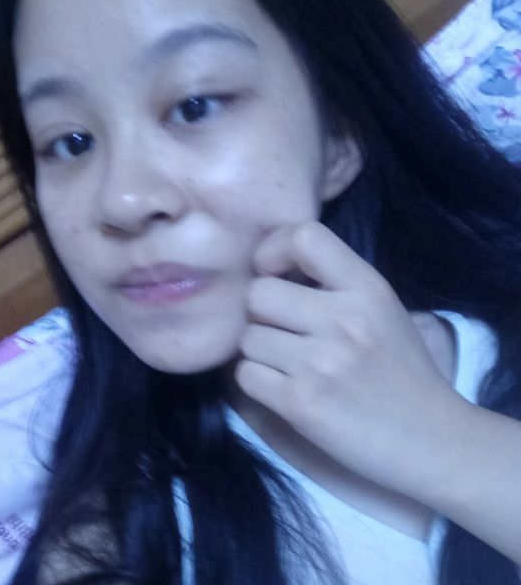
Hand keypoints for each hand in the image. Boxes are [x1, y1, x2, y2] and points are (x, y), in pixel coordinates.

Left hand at [235, 221, 470, 498]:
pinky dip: (257, 382)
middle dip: (261, 314)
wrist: (432, 442)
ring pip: (247, 337)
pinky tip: (283, 389)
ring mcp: (321, 363)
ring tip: (288, 365)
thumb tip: (267, 270)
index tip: (273, 272)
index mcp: (368, 289)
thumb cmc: (402, 372)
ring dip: (258, 352)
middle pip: (258, 293)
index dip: (273, 249)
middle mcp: (344, 320)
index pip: (304, 236)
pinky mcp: (301, 403)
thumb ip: (334, 284)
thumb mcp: (382, 310)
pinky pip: (246, 375)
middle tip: (282, 331)